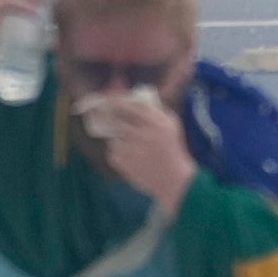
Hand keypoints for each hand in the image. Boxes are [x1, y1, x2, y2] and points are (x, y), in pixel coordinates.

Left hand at [81, 81, 195, 219]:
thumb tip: (138, 98)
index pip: (127, 106)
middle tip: (105, 114)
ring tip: (129, 142)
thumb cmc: (173, 147)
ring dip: (117, 136)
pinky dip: (118, 150)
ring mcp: (126, 148)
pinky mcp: (119, 161)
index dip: (115, 101)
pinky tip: (130, 154)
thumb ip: (156, 110)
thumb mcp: (172, 123)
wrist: (170, 178)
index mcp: (153, 121)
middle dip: (108, 116)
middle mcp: (138, 133)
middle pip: (114, 120)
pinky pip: (112, 150)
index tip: (108, 99)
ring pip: (112, 136)